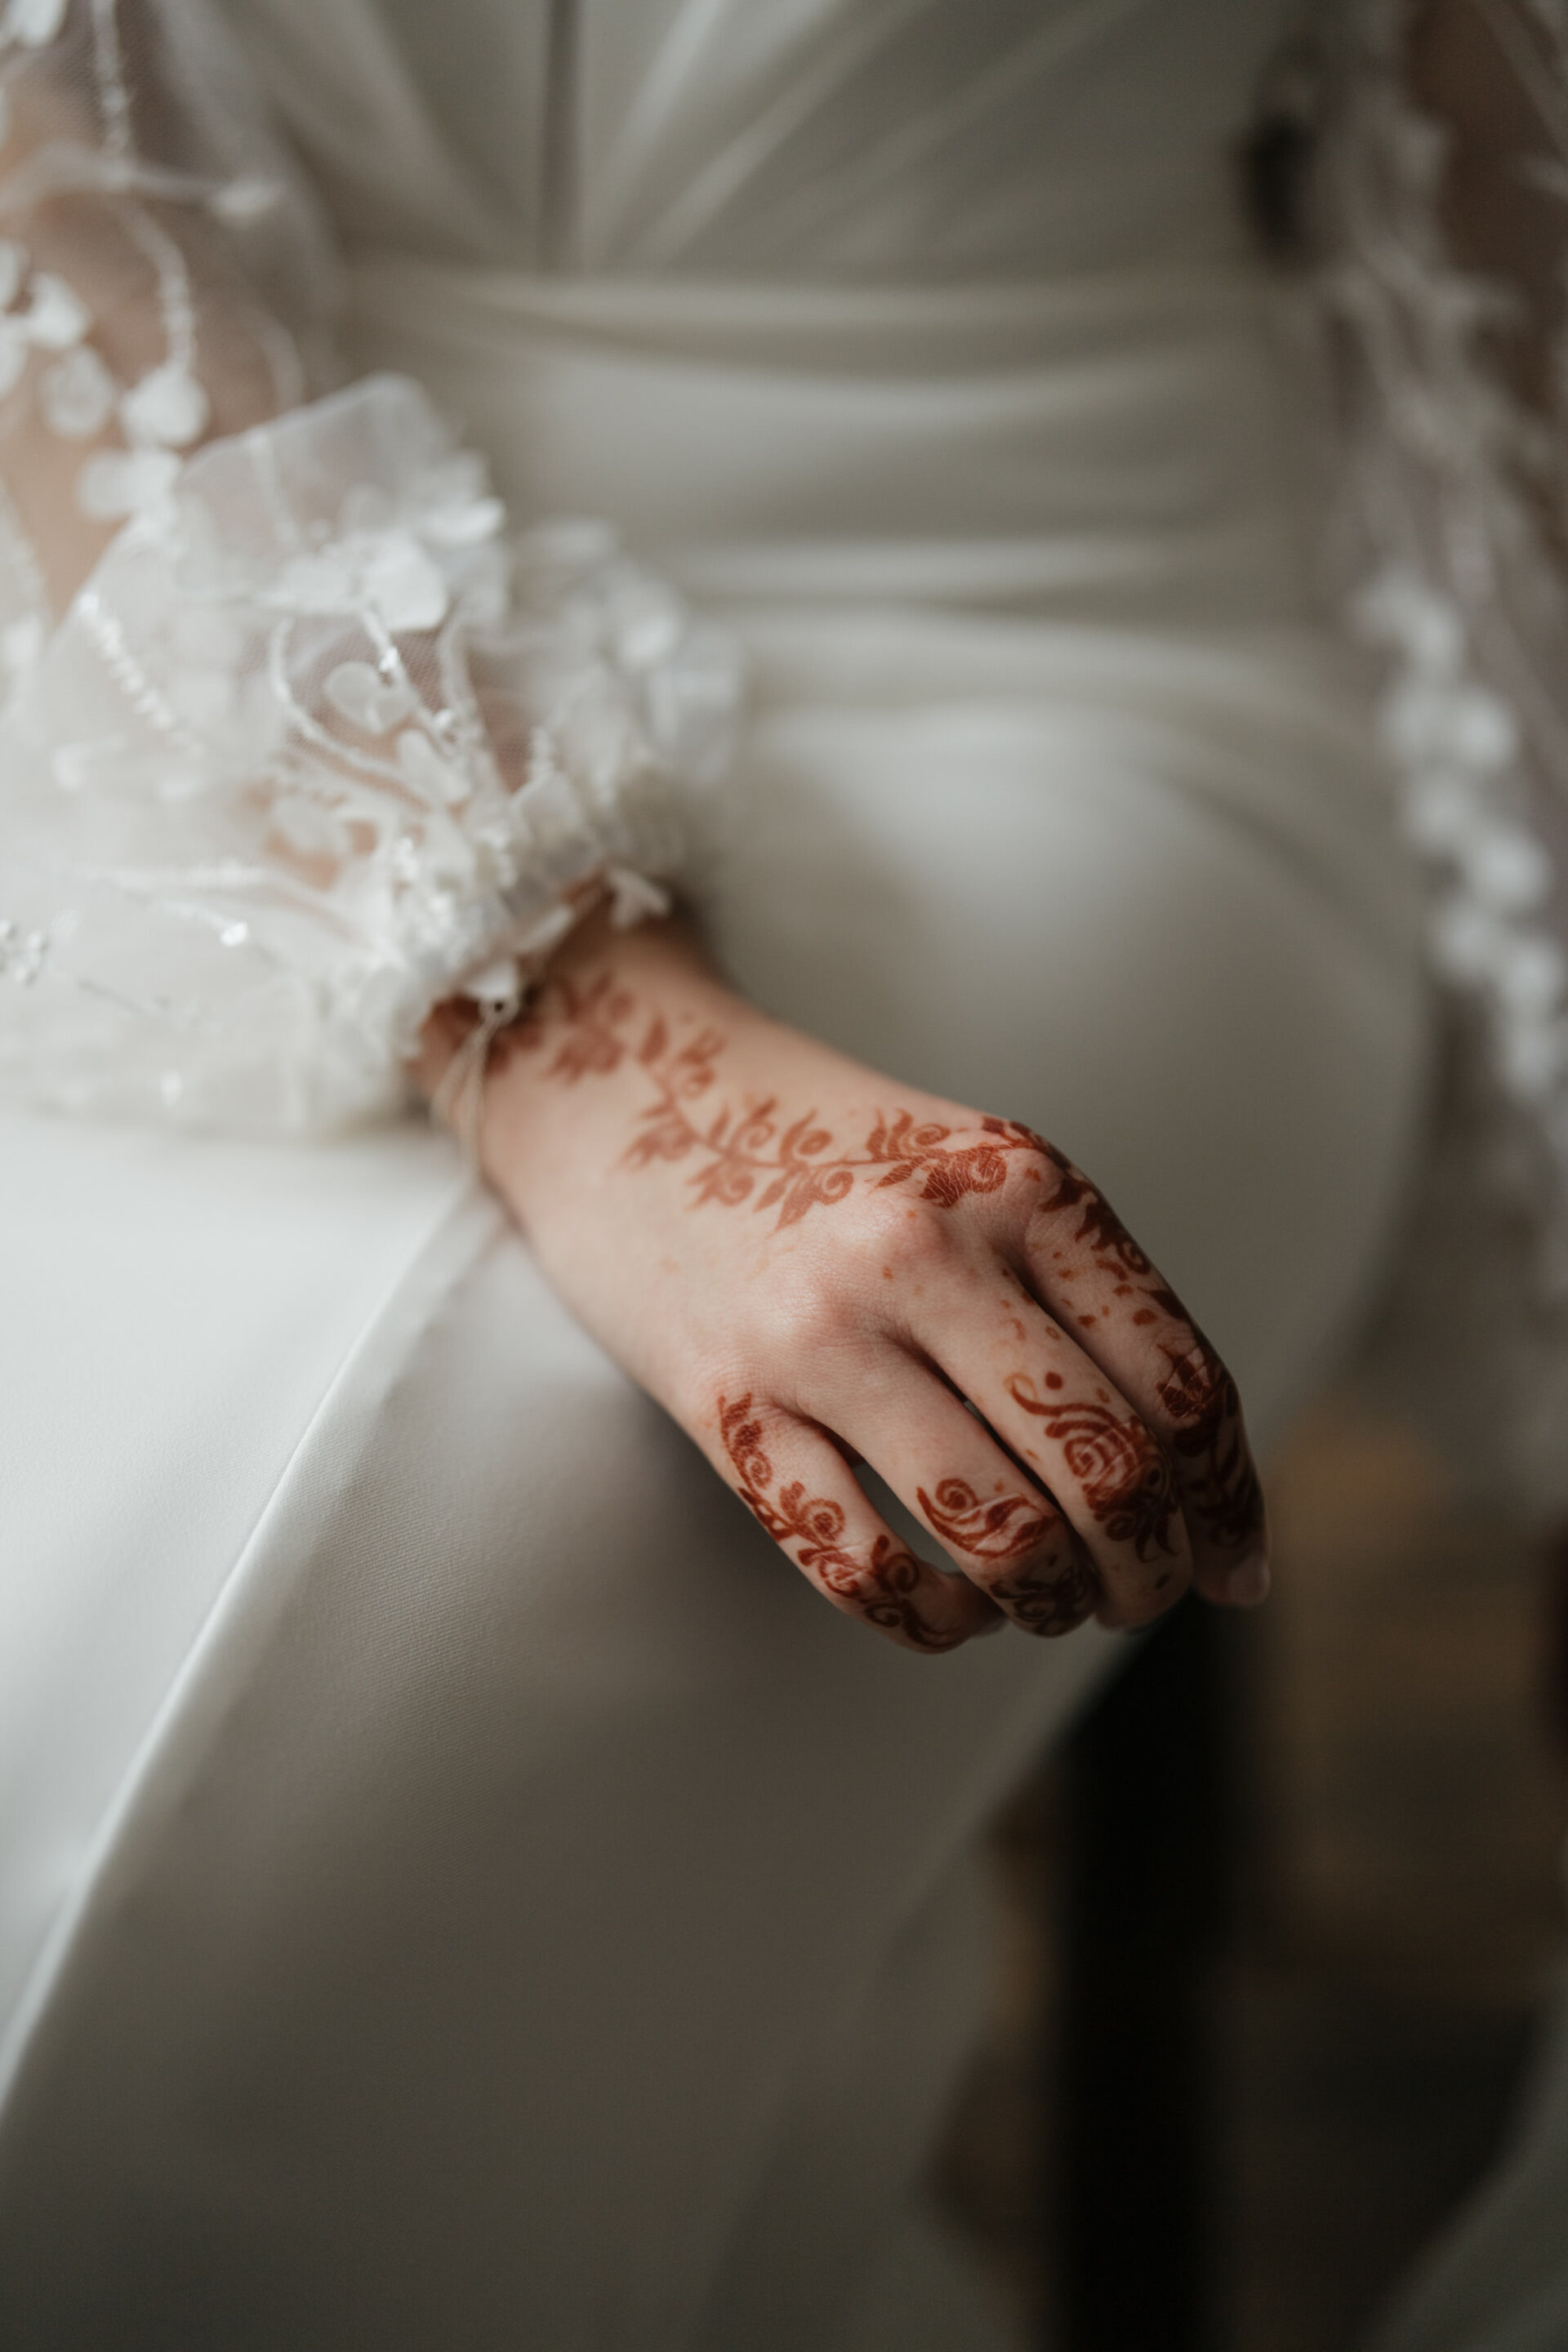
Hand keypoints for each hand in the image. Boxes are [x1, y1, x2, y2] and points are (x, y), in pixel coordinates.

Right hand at [417, 917, 1269, 1652]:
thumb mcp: (980, 1171)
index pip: (1182, 1383)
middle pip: (1107, 1470)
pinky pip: (858, 1564)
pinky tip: (946, 1611)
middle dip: (1149, 1573)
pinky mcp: (723, 1399)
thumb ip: (1083, 1295)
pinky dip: (930, 1623)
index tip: (1233, 1568)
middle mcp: (928, 1247)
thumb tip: (1206, 1493)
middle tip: (1137, 1599)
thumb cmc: (830, 1153)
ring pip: (998, 1534)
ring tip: (1047, 1604)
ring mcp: (819, 1328)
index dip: (1229, 1503)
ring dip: (1051, 1605)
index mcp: (1022, 1182)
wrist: (622, 1086)